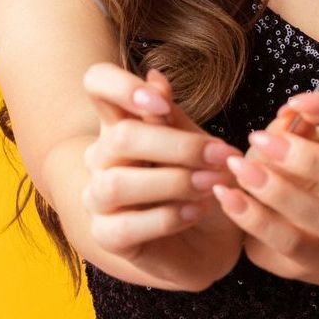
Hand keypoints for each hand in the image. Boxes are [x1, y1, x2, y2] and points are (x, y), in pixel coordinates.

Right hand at [80, 62, 246, 287]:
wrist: (209, 243)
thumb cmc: (199, 185)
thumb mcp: (196, 145)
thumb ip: (173, 117)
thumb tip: (155, 76)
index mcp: (120, 122)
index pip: (97, 84)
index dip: (121, 86)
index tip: (161, 105)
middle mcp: (100, 156)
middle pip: (121, 137)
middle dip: (178, 146)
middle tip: (221, 155)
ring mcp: (98, 197)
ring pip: (119, 182)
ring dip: (174, 181)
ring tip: (211, 185)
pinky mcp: (106, 235)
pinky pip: (127, 225)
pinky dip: (168, 217)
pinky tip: (196, 212)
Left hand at [210, 90, 318, 281]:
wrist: (309, 223)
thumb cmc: (301, 164)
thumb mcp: (300, 136)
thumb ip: (295, 124)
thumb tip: (287, 116)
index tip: (295, 102)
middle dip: (310, 159)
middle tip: (259, 139)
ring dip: (280, 192)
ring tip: (239, 169)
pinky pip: (294, 246)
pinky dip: (257, 220)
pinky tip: (227, 197)